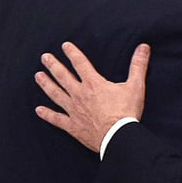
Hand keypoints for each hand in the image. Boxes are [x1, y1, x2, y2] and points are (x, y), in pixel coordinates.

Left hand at [34, 41, 149, 152]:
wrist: (118, 137)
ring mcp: (73, 110)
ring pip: (56, 94)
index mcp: (93, 83)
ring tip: (38, 75)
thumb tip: (143, 47)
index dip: (72, 53)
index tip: (64, 45)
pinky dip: (47, 114)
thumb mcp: (135, 86)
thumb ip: (138, 65)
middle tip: (44, 57)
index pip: (80, 63)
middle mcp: (80, 94)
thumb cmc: (126, 111)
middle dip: (53, 65)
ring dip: (46, 84)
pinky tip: (38, 110)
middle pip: (63, 76)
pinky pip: (56, 119)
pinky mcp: (72, 126)